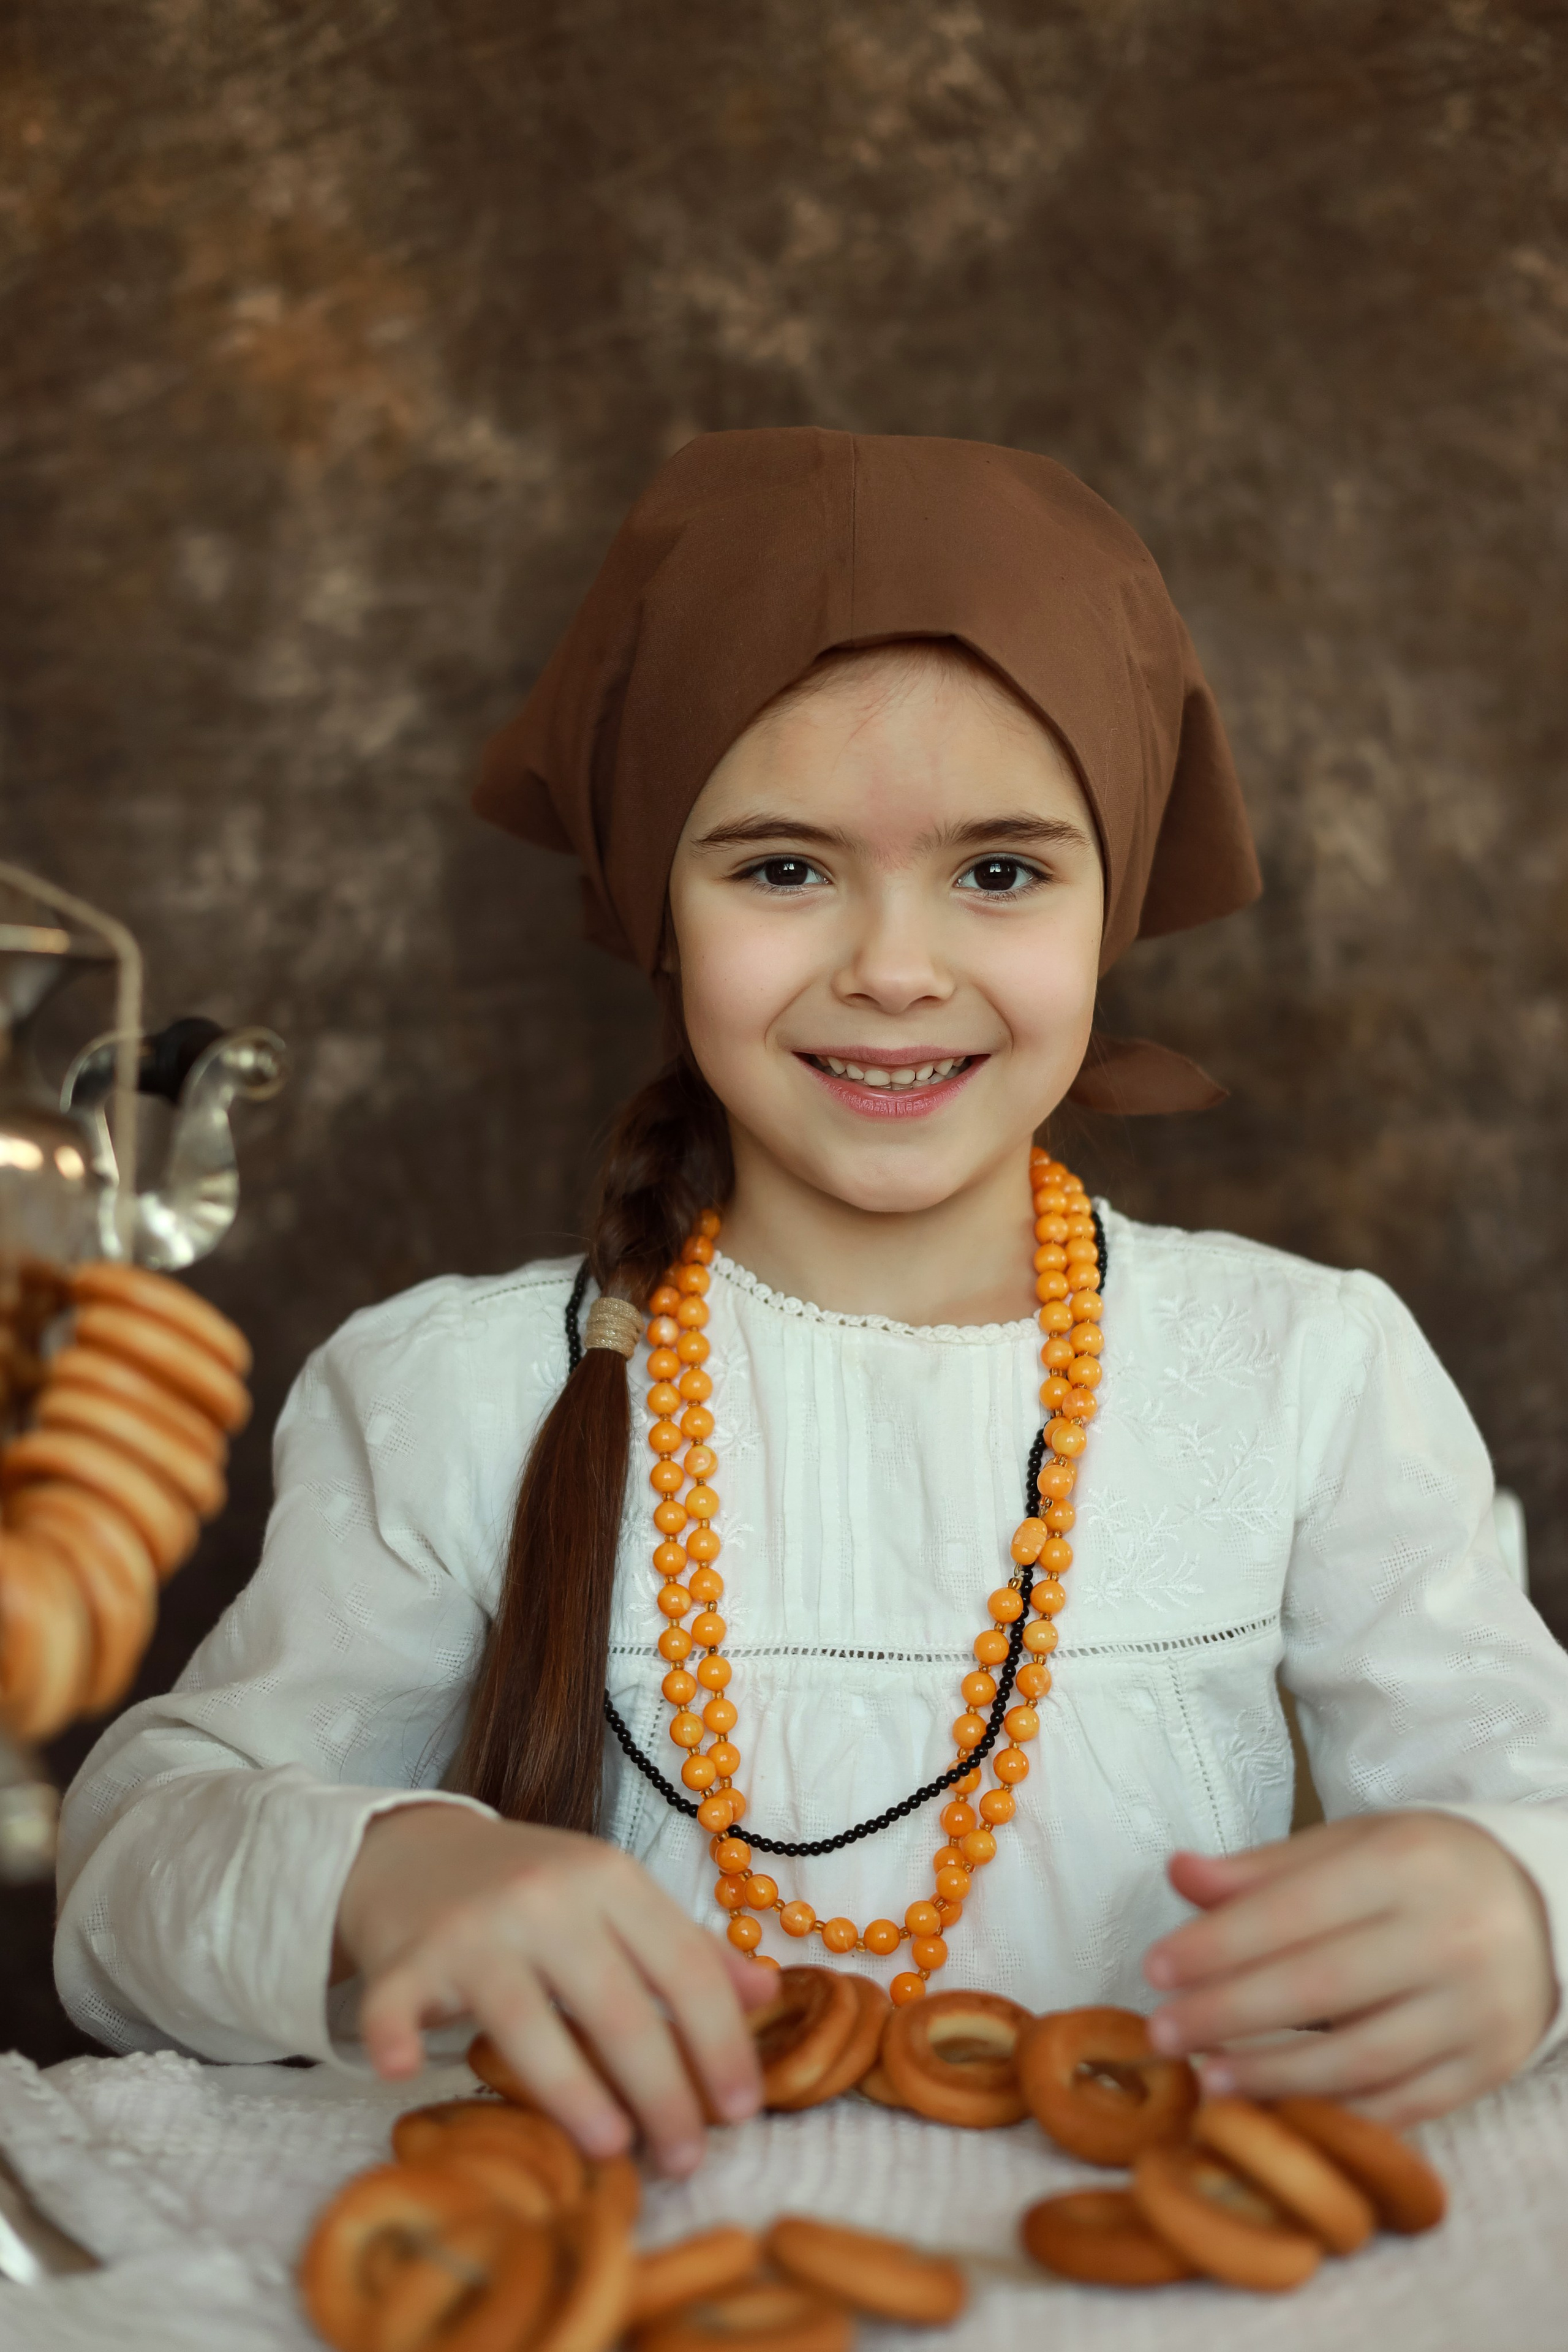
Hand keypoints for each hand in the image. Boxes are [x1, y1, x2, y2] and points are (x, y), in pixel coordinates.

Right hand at [336, 1804, 768, 2174]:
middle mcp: (547, 1897)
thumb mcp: (616, 1899)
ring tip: (615, 2150)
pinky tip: (405, 2074)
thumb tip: (769, 1994)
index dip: (721, 2041)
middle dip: (663, 2091)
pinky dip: (394, 2037)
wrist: (419, 1852)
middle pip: (618, 2005)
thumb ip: (688, 1947)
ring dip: (574, 2092)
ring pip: (529, 2019)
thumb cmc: (534, 1890)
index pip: (683, 1967)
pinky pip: (397, 2004)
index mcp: (610, 1880)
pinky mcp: (406, 1957)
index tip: (745, 2110)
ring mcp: (474, 1926)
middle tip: (687, 2159)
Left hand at [1141, 1812, 1556, 2124]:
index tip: (1154, 1968)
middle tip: (1160, 2032)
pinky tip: (1280, 2112)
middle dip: (1229, 2013)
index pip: (1295, 1909)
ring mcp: (1473, 2009)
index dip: (1219, 1943)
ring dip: (1274, 2075)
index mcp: (1406, 1865)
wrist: (1539, 1909)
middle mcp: (1447, 1936)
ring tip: (1208, 2081)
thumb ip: (1264, 1870)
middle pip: (1321, 1986)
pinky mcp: (1486, 2067)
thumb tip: (1179, 1873)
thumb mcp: (1350, 1846)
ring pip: (1361, 2057)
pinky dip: (1337, 2112)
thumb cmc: (1421, 1872)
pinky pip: (1403, 2104)